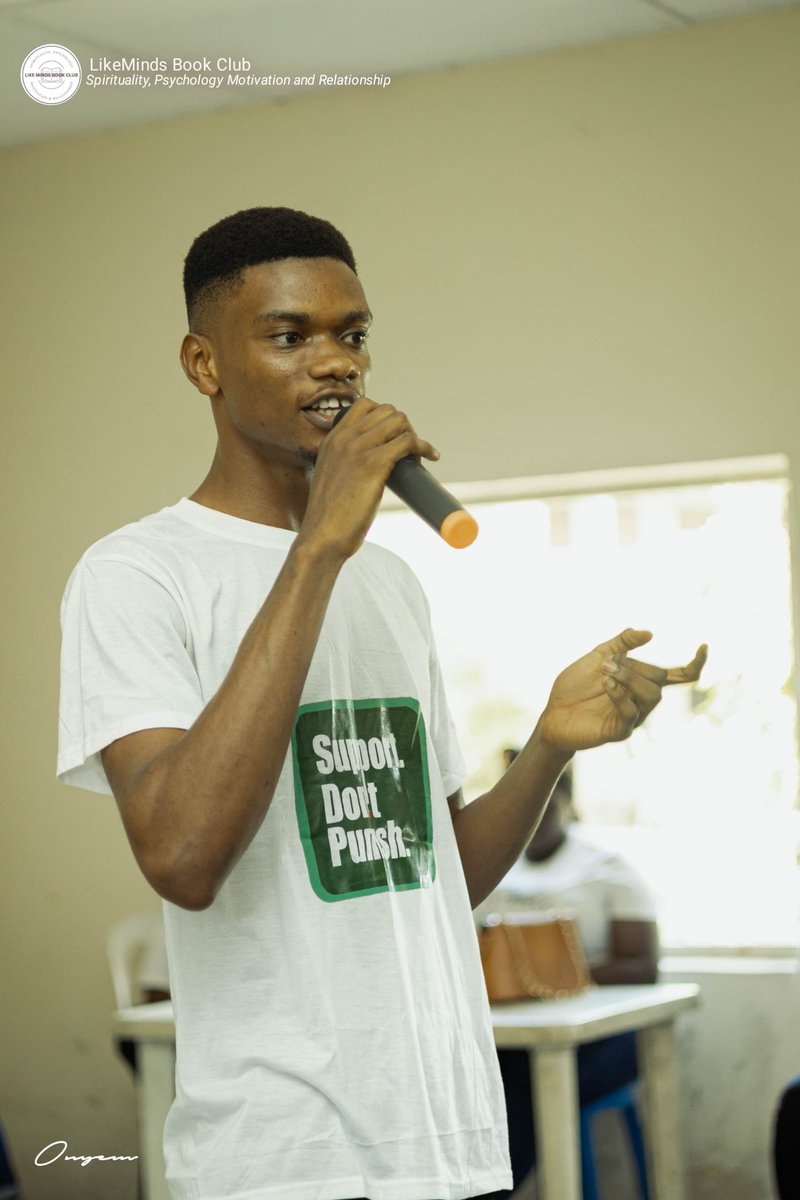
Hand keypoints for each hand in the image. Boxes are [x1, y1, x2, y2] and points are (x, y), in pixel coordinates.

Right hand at [299, 397, 439, 560]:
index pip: (364, 405)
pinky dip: (423, 447)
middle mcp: (344, 438)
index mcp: (332, 439)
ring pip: (399, 421)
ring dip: (414, 436)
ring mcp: (358, 448)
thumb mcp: (331, 479)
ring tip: (418, 457)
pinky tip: (429, 457)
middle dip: (404, 426)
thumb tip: (367, 470)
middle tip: (410, 450)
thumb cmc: (330, 518)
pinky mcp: (373, 463)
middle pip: (387, 411)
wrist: (322, 536)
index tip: (395, 436)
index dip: (386, 417)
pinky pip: (407, 442)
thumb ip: (344, 467)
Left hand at [538, 628, 707, 751]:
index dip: (694, 665)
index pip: (678, 676)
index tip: (704, 646)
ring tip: (606, 672)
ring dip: (629, 678)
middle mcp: (642, 701)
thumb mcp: (597, 656)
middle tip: (607, 663)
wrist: (552, 712)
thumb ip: (621, 643)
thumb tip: (648, 632)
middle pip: (659, 681)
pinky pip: (631, 714)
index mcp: (641, 682)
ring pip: (651, 696)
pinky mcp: (619, 731)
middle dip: (636, 667)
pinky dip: (621, 695)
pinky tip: (607, 685)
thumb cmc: (575, 686)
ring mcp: (633, 717)